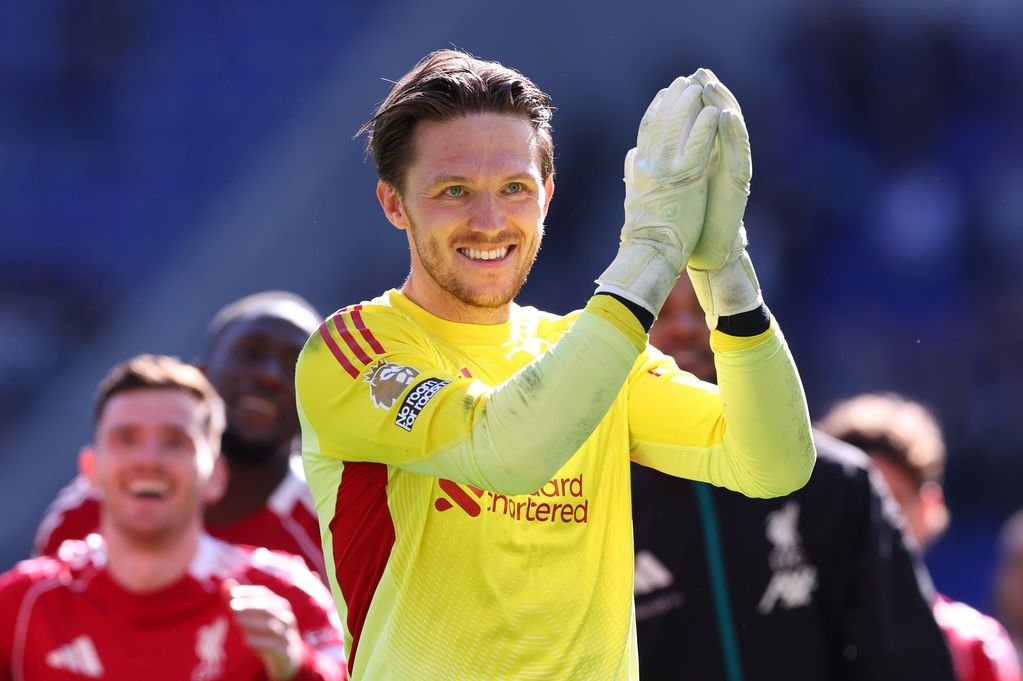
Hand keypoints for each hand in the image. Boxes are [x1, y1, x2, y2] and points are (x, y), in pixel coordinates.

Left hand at [222, 580, 304, 680]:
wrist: (287, 659)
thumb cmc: (267, 633)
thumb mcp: (254, 618)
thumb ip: (240, 602)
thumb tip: (225, 584)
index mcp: (279, 605)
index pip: (264, 593)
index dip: (248, 592)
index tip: (232, 593)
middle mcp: (286, 617)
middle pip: (269, 607)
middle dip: (250, 605)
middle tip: (232, 606)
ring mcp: (288, 634)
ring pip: (272, 625)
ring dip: (253, 621)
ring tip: (236, 620)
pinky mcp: (286, 651)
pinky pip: (274, 644)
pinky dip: (260, 641)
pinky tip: (246, 639)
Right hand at [596, 76, 718, 314]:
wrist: (650, 253)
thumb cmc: (644, 231)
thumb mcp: (636, 195)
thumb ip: (635, 172)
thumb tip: (633, 156)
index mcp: (639, 168)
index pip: (645, 131)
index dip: (655, 110)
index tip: (663, 94)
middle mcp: (649, 165)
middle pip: (660, 122)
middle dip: (673, 100)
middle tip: (684, 81)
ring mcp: (667, 171)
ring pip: (678, 129)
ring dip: (689, 106)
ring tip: (700, 88)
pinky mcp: (686, 180)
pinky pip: (697, 147)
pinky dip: (705, 128)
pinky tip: (714, 113)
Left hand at [683, 68, 762, 327]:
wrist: (706, 255)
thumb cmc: (688, 225)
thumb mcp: (669, 190)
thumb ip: (659, 169)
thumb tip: (637, 153)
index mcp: (703, 160)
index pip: (699, 124)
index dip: (690, 103)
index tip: (677, 82)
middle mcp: (720, 161)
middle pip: (717, 120)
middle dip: (708, 95)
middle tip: (698, 72)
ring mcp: (731, 171)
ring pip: (731, 131)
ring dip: (723, 105)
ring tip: (710, 84)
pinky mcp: (738, 185)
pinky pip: (738, 153)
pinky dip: (733, 133)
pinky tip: (726, 114)